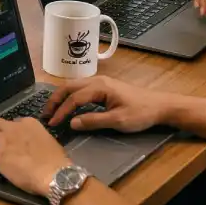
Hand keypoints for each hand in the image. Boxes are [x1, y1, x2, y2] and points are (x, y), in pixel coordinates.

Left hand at [0, 117, 70, 196]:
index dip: (8, 128)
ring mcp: (3, 141)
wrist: (54, 174)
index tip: (8, 135)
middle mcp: (13, 128)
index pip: (13, 121)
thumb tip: (32, 143)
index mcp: (28, 123)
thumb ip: (36, 137)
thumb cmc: (56, 161)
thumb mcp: (48, 140)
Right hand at [42, 76, 170, 133]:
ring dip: (61, 97)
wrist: (160, 106)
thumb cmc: (141, 113)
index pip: (74, 98)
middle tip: (45, 114)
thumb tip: (72, 123)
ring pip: (73, 86)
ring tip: (52, 110)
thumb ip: (94, 121)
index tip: (52, 123)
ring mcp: (100, 82)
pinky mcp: (103, 86)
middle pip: (69, 87)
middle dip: (55, 100)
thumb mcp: (118, 121)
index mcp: (100, 87)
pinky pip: (80, 88)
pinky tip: (67, 105)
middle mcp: (97, 80)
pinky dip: (70, 96)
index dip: (61, 111)